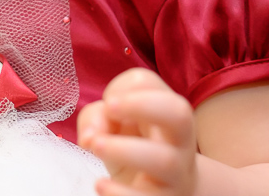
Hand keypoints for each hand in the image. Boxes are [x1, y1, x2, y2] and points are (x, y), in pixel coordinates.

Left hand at [78, 68, 198, 195]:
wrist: (163, 192)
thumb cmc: (134, 147)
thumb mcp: (115, 126)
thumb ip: (97, 118)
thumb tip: (89, 138)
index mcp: (165, 112)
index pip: (148, 83)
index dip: (122, 88)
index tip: (108, 103)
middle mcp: (178, 140)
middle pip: (179, 113)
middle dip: (141, 104)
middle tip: (110, 108)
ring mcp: (175, 174)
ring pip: (164, 160)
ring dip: (124, 149)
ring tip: (95, 146)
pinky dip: (121, 193)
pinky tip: (100, 185)